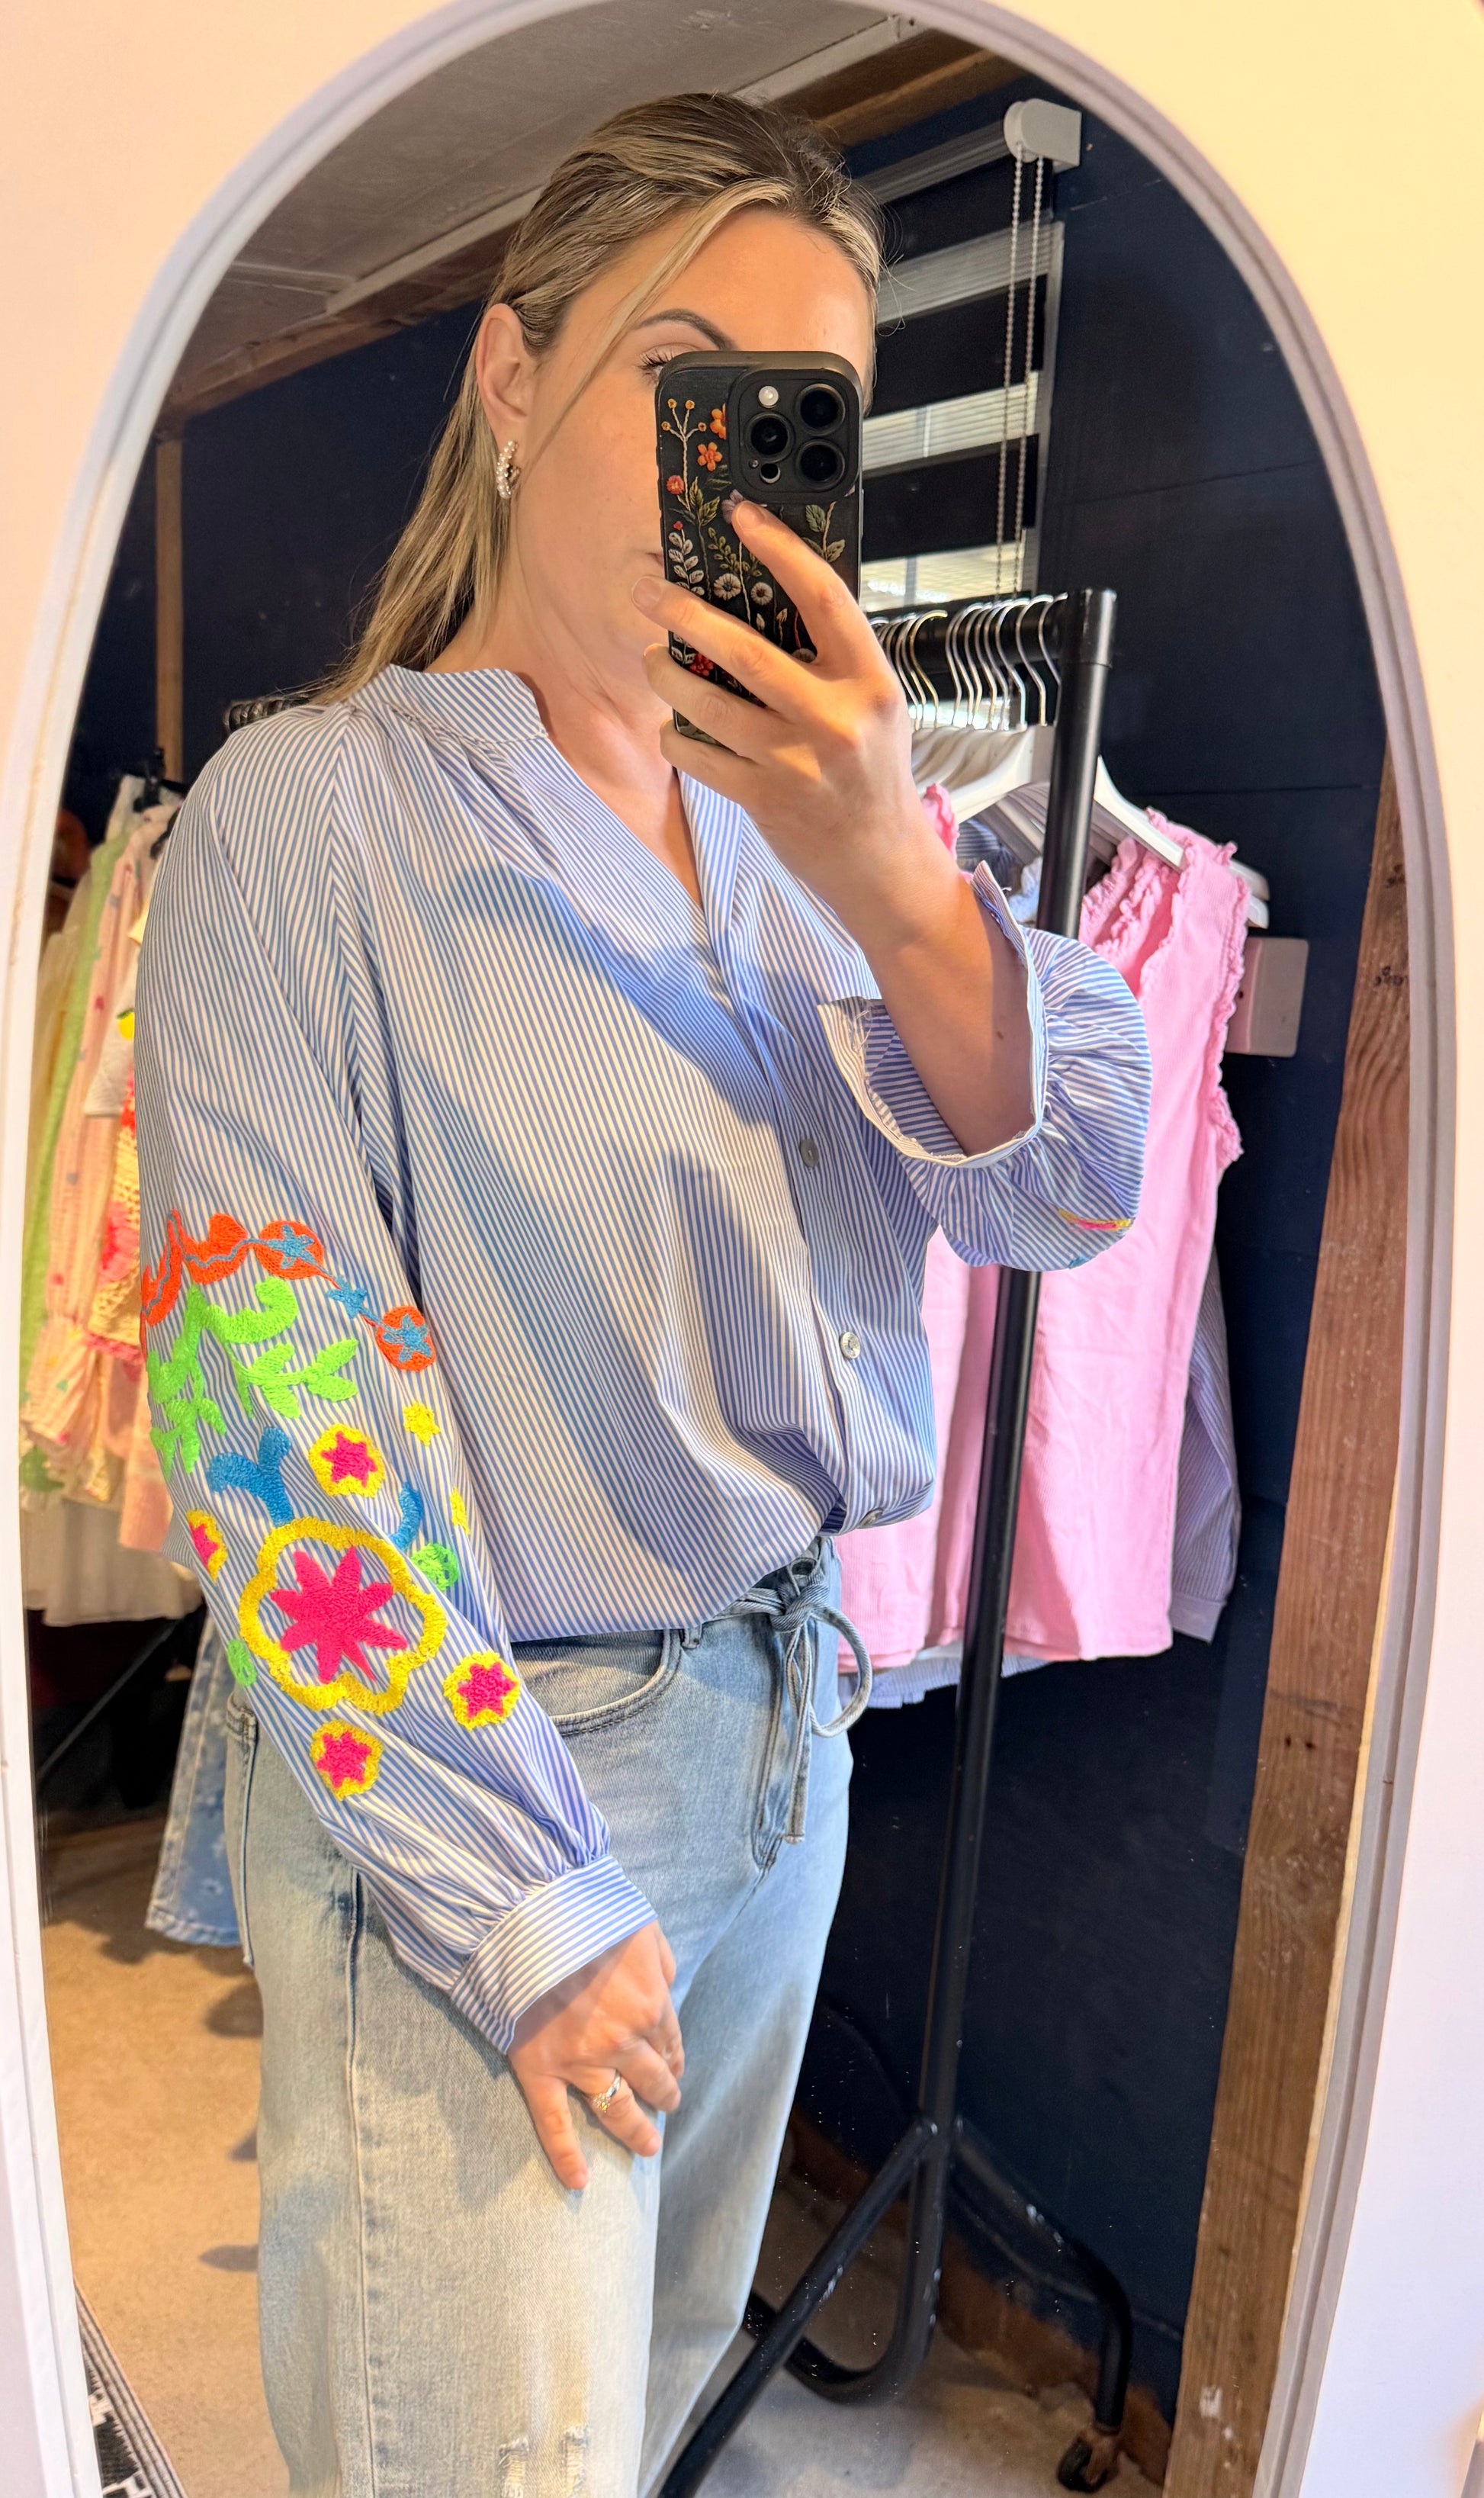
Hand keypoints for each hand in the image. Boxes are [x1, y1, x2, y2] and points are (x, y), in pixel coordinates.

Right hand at [508, 1920, 682, 2190]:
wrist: (529, 1916)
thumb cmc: (585, 1911)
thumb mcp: (641, 1924)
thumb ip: (661, 1959)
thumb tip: (668, 1985)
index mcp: (650, 2004)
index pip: (670, 2042)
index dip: (674, 2058)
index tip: (674, 2068)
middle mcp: (623, 2041)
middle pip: (652, 2079)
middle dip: (664, 2094)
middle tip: (668, 2105)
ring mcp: (582, 2062)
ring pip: (617, 2108)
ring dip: (637, 2130)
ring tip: (648, 2147)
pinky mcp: (540, 2072)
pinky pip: (555, 2124)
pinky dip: (566, 2157)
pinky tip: (580, 2181)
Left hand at [633, 501, 945, 958]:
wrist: (879, 860)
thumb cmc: (871, 771)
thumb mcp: (871, 705)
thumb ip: (830, 659)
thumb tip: (761, 596)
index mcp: (869, 681)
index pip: (822, 596)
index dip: (778, 549)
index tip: (740, 516)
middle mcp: (834, 719)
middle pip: (745, 650)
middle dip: (686, 614)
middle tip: (647, 590)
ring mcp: (795, 762)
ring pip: (708, 704)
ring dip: (666, 675)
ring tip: (653, 660)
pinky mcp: (763, 798)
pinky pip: (698, 755)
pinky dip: (675, 736)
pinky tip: (673, 726)